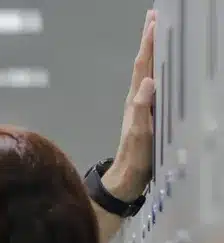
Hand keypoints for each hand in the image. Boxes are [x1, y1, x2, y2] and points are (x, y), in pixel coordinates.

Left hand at [105, 10, 156, 201]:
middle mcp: (138, 98)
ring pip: (148, 71)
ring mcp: (142, 105)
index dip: (148, 44)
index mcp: (136, 100)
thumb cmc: (135, 157)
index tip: (154, 22)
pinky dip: (158, 68)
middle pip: (145, 63)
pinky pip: (154, 84)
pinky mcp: (148, 113)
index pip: (143, 66)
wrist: (128, 176)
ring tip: (157, 31)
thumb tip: (148, 82)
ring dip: (152, 51)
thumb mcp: (140, 133)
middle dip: (149, 40)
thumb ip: (142, 109)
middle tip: (154, 15)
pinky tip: (162, 65)